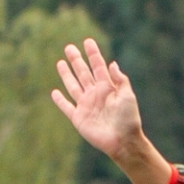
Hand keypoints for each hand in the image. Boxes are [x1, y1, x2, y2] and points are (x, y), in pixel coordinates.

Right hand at [49, 39, 174, 183]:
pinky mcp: (79, 118)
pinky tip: (54, 92)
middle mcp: (95, 94)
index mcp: (108, 88)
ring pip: (73, 86)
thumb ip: (120, 80)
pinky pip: (67, 107)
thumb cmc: (129, 119)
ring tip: (60, 62)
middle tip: (69, 47)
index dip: (93, 54)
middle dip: (77, 60)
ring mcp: (86, 106)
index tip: (88, 41)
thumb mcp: (128, 96)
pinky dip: (60, 100)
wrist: (123, 141)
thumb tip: (112, 63)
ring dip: (66, 75)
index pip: (98, 66)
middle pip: (83, 73)